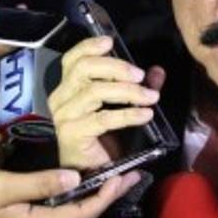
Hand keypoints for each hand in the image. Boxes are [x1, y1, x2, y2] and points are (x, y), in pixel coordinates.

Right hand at [0, 167, 140, 217]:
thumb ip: (41, 183)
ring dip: (90, 201)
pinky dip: (71, 202)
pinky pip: (54, 217)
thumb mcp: (5, 185)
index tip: (126, 178)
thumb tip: (75, 177)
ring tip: (108, 181)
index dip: (107, 196)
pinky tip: (73, 189)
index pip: (83, 213)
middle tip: (126, 177)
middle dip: (106, 198)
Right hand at [49, 36, 163, 169]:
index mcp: (67, 88)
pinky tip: (145, 114)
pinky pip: (103, 118)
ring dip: (127, 91)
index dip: (89, 47)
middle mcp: (60, 98)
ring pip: (95, 91)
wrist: (90, 175)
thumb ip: (137, 88)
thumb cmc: (102, 140)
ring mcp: (64, 116)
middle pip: (83, 69)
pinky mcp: (72, 134)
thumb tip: (157, 72)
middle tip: (140, 75)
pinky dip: (128, 114)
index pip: (72, 59)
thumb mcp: (122, 107)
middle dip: (115, 67)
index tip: (110, 41)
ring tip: (150, 97)